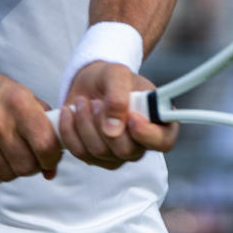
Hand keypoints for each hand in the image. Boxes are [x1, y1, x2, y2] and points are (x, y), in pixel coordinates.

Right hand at [0, 68, 61, 184]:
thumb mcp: (21, 94)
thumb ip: (43, 125)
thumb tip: (53, 167)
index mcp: (18, 102)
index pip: (46, 145)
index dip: (52, 157)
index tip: (49, 156)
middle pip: (27, 166)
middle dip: (33, 166)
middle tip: (29, 156)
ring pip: (8, 175)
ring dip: (13, 170)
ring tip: (9, 154)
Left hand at [57, 61, 177, 168]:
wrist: (89, 83)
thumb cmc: (110, 78)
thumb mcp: (117, 74)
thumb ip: (119, 96)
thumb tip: (113, 129)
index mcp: (158, 122)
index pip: (163, 142)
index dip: (148, 134)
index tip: (131, 117)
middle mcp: (140, 143)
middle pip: (126, 150)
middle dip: (104, 123)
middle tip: (96, 102)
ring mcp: (117, 155)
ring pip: (99, 152)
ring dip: (85, 122)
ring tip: (82, 102)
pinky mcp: (95, 158)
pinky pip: (79, 152)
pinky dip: (69, 130)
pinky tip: (69, 113)